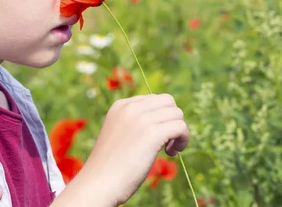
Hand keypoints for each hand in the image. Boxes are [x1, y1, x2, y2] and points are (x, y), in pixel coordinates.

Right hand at [54, 94, 188, 206]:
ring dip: (179, 132)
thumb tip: (165, 120)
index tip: (156, 136)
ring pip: (177, 114)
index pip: (154, 99)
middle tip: (166, 142)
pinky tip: (171, 153)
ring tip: (168, 150)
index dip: (161, 117)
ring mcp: (141, 119)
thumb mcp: (119, 134)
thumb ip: (135, 123)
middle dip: (172, 120)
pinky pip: (181, 127)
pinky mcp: (152, 133)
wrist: (98, 183)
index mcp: (121, 105)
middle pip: (168, 102)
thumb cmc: (109, 166)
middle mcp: (131, 107)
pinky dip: (183, 140)